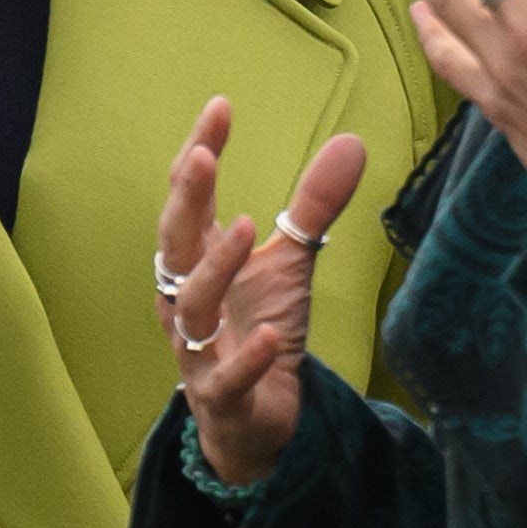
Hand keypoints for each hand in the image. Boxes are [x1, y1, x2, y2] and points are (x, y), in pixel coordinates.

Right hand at [156, 97, 376, 487]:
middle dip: (186, 200)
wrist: (255, 420)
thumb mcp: (290, 264)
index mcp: (196, 263)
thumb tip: (351, 141)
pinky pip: (226, 378)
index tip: (220, 107)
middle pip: (175, 245)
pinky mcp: (222, 397)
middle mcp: (186, 301)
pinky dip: (246, 358)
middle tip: (203, 155)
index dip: (199, 153)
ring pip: (192, 307)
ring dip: (216, 268)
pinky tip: (273, 335)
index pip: (190, 201)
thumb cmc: (259, 330)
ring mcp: (198, 351)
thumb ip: (312, 207)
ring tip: (246, 228)